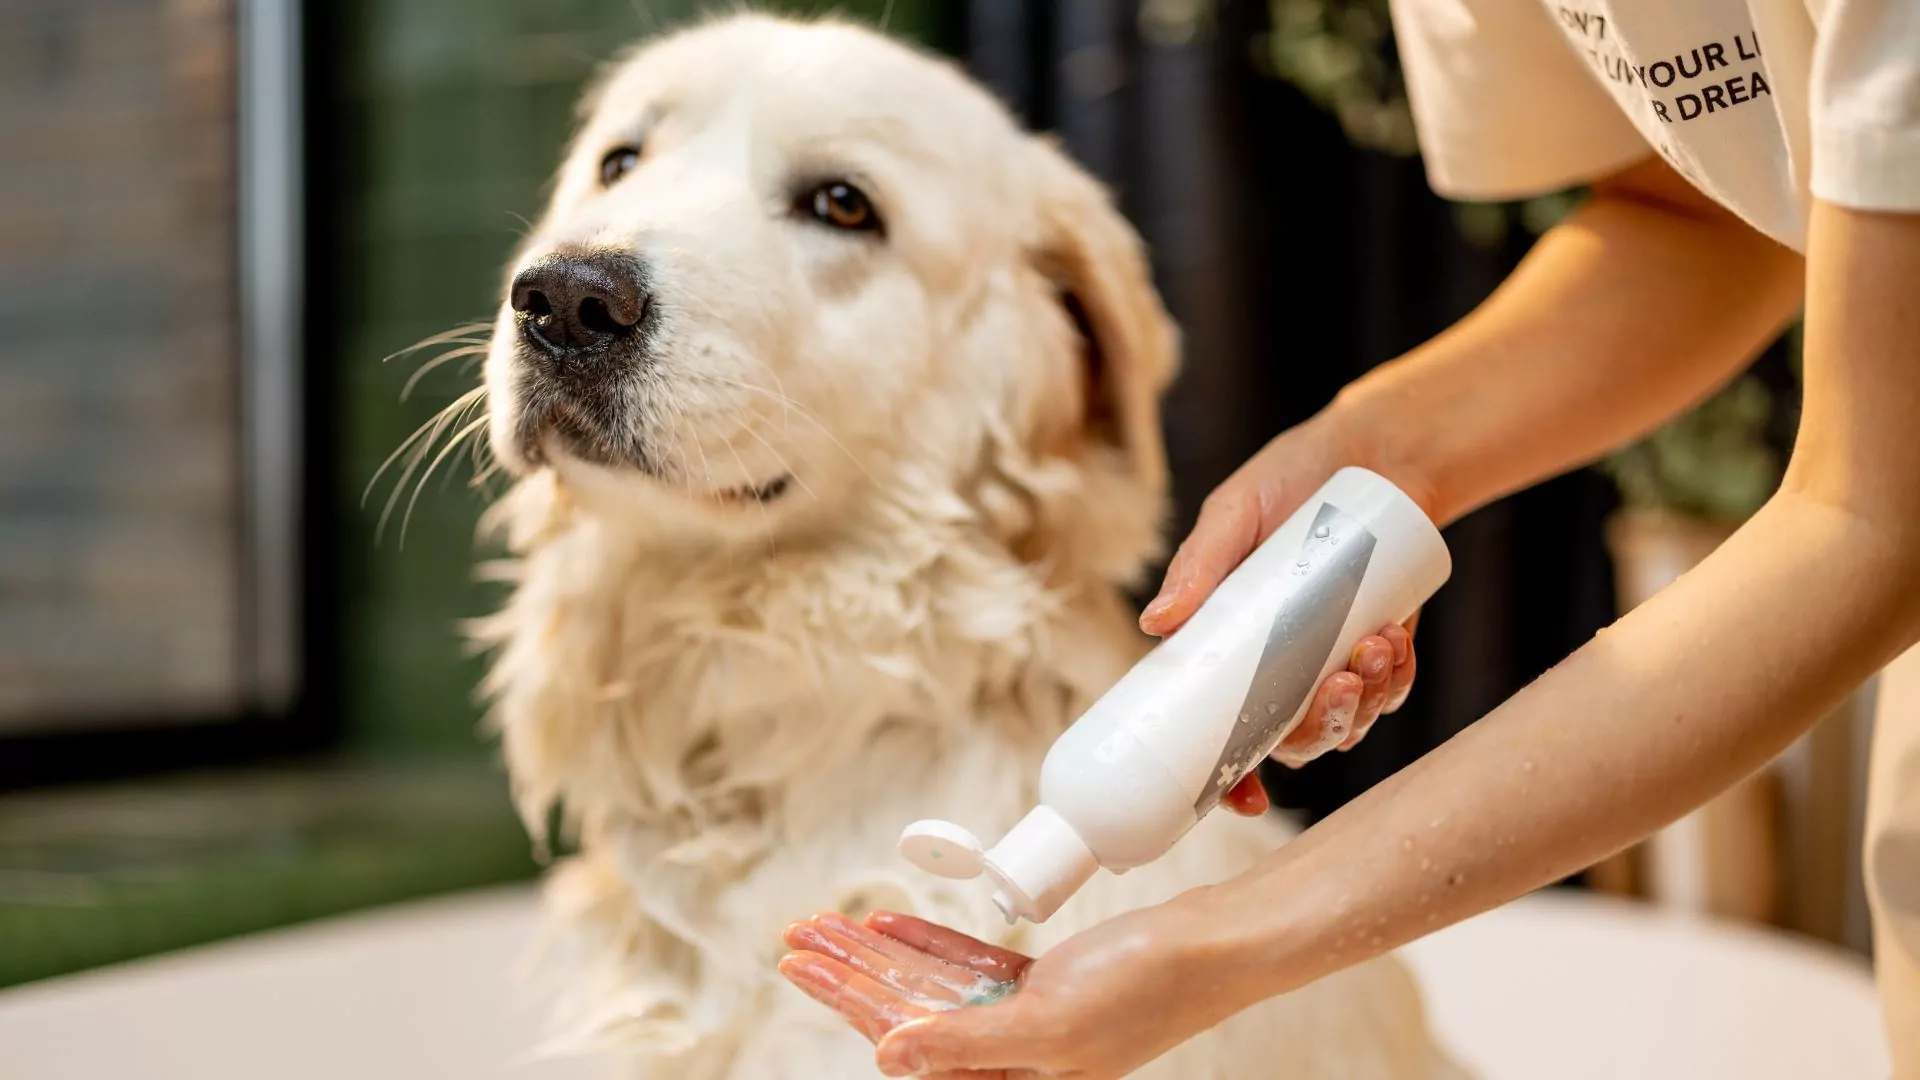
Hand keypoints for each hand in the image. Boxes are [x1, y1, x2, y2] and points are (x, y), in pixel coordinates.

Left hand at [779, 901, 1259, 1078]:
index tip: (800, 965)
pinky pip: (968, 967)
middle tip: (795, 937)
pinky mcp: (1041, 985)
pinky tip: (886, 927)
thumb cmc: (1147, 989)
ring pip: (930, 987)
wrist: (1213, 946)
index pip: (905, 1043)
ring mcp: (1024, 1019)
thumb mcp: (1048, 1024)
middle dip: (848, 975)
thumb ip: (965, 1043)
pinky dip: (927, 946)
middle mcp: (1010, 1058)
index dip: (848, 1001)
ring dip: (877, 955)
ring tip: (825, 926)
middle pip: (907, 1013)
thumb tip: (890, 1055)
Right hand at [1142, 418, 1427, 814]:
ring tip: (1377, 645)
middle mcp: (1278, 668)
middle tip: (1341, 682)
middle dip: (1320, 728)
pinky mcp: (1382, 648)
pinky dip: (1398, 677)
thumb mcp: (1235, 514)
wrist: (1374, 451)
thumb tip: (1154, 623)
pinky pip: (1392, 691)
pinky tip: (1396, 638)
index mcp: (1230, 649)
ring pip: (1346, 722)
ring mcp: (1332, 661)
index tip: (1245, 800)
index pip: (1219, 732)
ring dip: (1365, 701)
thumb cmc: (1290, 477)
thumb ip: (1199, 565)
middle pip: (1293, 740)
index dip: (1229, 779)